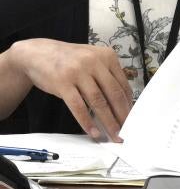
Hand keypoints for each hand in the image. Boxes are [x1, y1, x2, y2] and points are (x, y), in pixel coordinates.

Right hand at [9, 38, 131, 141]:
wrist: (37, 53)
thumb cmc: (70, 60)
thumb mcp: (93, 60)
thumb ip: (108, 76)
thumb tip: (123, 104)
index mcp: (107, 56)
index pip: (123, 85)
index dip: (128, 105)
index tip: (132, 119)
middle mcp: (94, 62)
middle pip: (114, 94)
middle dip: (122, 116)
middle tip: (127, 131)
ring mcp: (78, 72)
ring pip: (99, 102)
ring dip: (108, 122)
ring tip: (114, 135)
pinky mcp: (63, 82)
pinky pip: (78, 106)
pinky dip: (87, 121)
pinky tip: (93, 132)